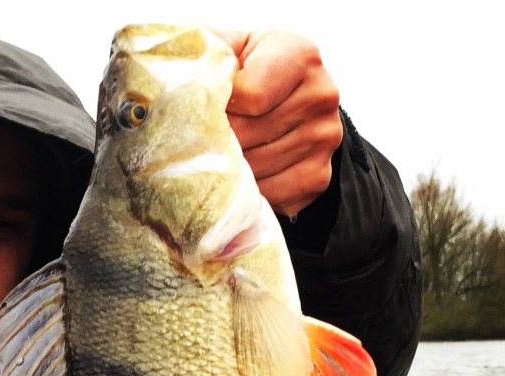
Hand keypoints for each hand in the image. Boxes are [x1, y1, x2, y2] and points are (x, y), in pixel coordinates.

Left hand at [213, 29, 342, 217]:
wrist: (282, 102)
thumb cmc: (243, 73)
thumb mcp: (226, 49)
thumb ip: (206, 58)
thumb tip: (179, 90)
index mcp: (299, 55)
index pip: (251, 96)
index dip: (218, 106)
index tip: (209, 106)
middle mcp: (321, 95)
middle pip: (249, 137)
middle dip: (217, 143)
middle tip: (201, 140)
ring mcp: (324, 138)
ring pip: (256, 170)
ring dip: (228, 171)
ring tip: (219, 157)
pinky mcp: (318, 176)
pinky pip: (271, 196)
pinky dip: (248, 193)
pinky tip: (241, 177)